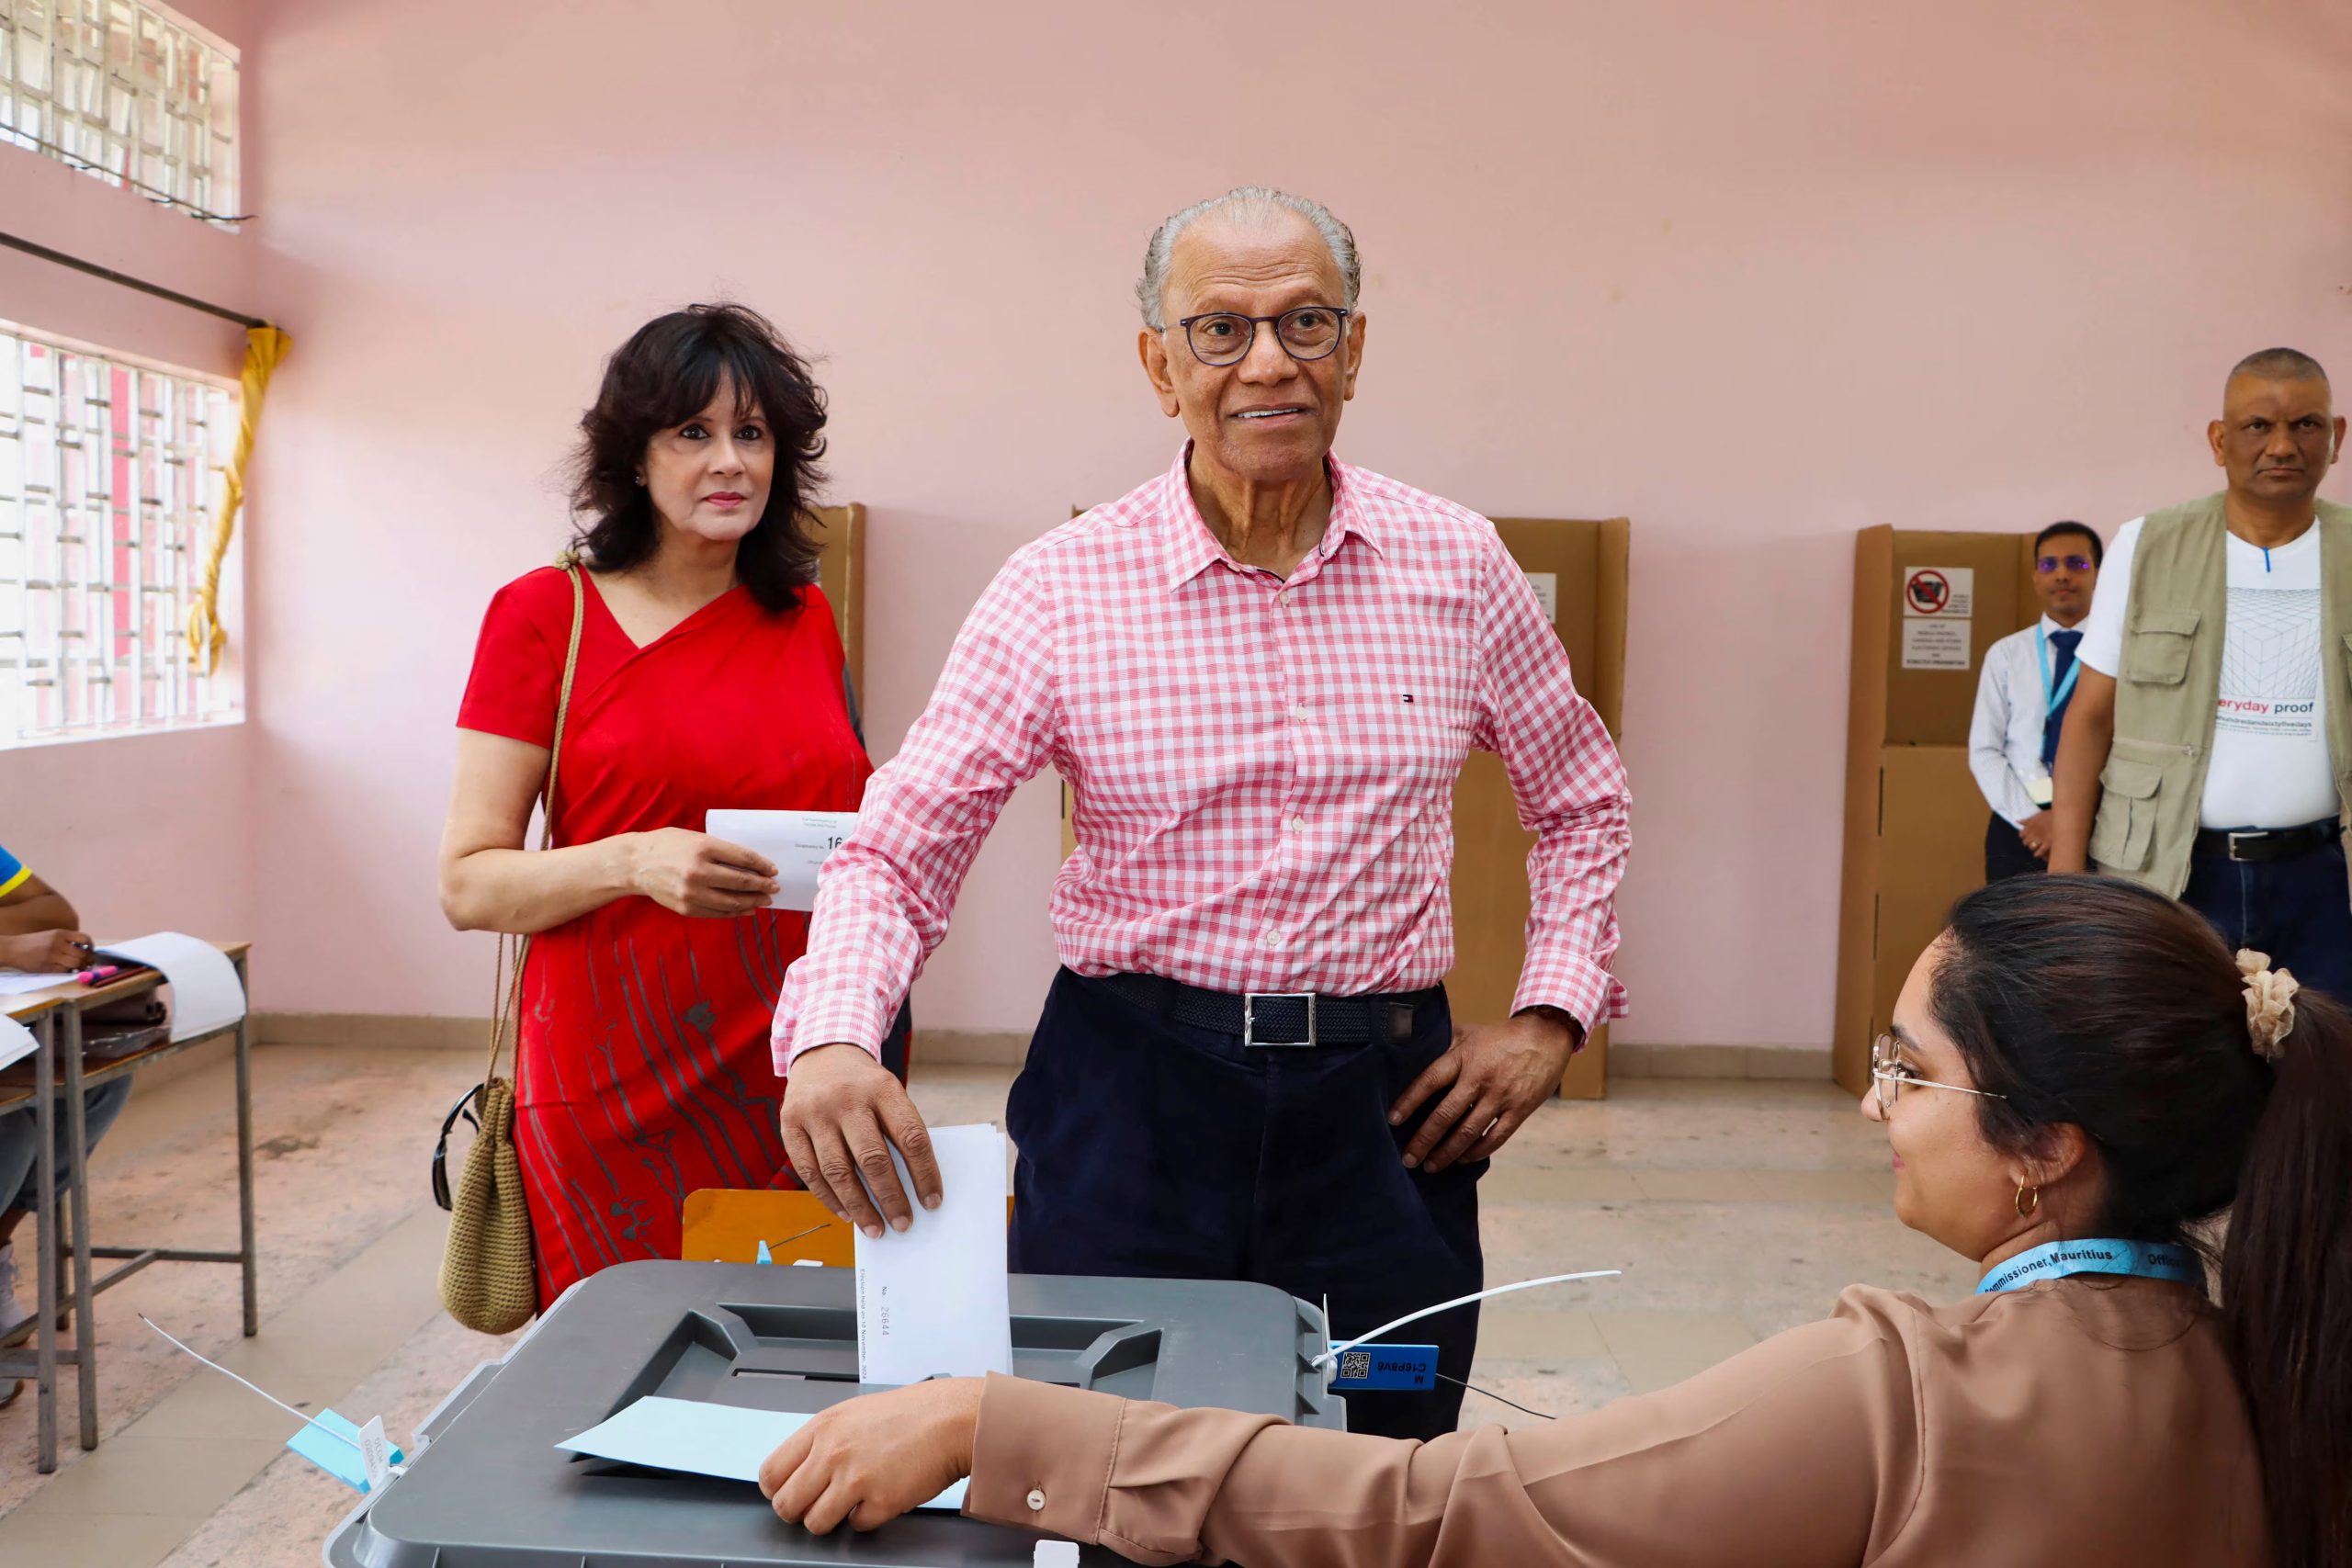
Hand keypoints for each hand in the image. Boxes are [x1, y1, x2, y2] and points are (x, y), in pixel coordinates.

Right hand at [0, 929, 93, 971]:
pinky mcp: (46, 968)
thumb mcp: (51, 935)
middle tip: (90, 963)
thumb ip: (67, 940)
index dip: (91, 946)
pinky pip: (64, 972)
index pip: (84, 938)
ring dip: (82, 967)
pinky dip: (70, 972)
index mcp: (60, 934)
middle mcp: (57, 944)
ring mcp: (52, 956)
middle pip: (82, 954)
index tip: (91, 950)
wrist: (13, 948)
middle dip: (89, 960)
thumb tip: (86, 948)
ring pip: (76, 964)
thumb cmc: (34, 942)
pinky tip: (70, 971)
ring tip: (82, 968)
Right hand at [625, 828, 778, 916]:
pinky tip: (746, 909)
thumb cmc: (668, 845)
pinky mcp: (687, 908)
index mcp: (703, 848)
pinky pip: (718, 912)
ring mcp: (692, 892)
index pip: (743, 859)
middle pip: (741, 882)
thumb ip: (721, 850)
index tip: (773, 870)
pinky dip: (735, 912)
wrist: (636, 864)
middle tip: (774, 887)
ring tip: (765, 900)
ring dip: (753, 902)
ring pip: (732, 901)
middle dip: (762, 886)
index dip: (763, 866)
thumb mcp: (696, 838)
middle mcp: (699, 871)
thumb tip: (751, 865)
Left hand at [760, 1378, 982, 1533]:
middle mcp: (833, 1452)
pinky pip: (857, 1526)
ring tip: (852, 1503)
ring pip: (815, 1523)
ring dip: (831, 1520)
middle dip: (800, 1511)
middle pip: (787, 1505)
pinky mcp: (880, 1501)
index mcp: (822, 1428)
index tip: (790, 1492)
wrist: (952, 1420)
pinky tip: (881, 1497)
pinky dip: (868, 1518)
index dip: (778, 1490)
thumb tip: (799, 1471)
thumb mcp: (854, 1413)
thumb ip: (823, 1440)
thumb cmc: (911, 1414)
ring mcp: (855, 1478)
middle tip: (818, 1505)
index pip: (772, 1473)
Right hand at [779, 1044, 942, 1237]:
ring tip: (875, 1228)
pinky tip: (846, 1213)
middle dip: (891, 1198)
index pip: (911, 1137)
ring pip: (838, 1170)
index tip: (933, 1202)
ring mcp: (815, 1111)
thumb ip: (898, 1131)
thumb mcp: (889, 1093)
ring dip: (859, 1206)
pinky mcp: (789, 1124)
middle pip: (873, 1158)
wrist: (822, 1053)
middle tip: (903, 1223)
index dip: (924, 1173)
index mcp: (883, 1088)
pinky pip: (809, 1171)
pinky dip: (829, 1197)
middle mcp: (847, 1098)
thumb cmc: (865, 1085)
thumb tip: (912, 1188)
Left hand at [1391, 1011, 1578, 1172]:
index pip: (1429, 1081)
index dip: (1409, 1102)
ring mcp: (1501, 1096)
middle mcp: (1479, 1078)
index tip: (1393, 1121)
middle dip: (1424, 1140)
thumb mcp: (1470, 1033)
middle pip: (1445, 1115)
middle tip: (1409, 1158)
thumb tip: (1415, 1054)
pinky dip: (1477, 1152)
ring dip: (1447, 1153)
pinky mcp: (1520, 1110)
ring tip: (1431, 1166)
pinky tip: (1462, 1160)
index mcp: (1463, 1057)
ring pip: (1468, 1132)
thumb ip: (1445, 1046)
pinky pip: (1495, 1138)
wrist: (1547, 1036)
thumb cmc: (1503, 1035)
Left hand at [2017, 811, 2054, 859]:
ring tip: (2034, 847)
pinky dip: (2037, 854)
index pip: (2021, 834)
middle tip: (2030, 842)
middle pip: (2025, 841)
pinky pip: (2040, 851)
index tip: (2025, 836)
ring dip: (2032, 847)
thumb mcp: (2038, 815)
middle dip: (2027, 842)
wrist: (2063, 817)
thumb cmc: (2051, 815)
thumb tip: (2017, 821)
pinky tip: (2036, 854)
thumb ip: (2028, 820)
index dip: (2023, 836)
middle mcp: (2033, 832)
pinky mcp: (2048, 843)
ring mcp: (2040, 838)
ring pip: (2031, 846)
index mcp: (2030, 826)